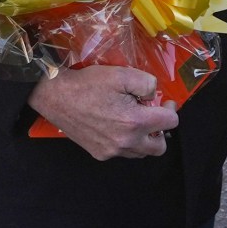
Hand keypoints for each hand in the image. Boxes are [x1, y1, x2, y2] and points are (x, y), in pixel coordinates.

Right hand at [28, 64, 179, 160]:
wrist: (56, 96)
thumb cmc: (88, 84)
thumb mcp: (123, 74)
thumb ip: (148, 84)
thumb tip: (153, 96)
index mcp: (135, 122)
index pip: (170, 122)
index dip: (171, 108)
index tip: (164, 102)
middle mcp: (125, 142)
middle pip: (159, 147)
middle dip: (161, 130)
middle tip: (153, 115)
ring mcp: (111, 151)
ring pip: (141, 153)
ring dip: (144, 138)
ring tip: (135, 119)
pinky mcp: (99, 153)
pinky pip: (123, 153)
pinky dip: (127, 142)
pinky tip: (118, 126)